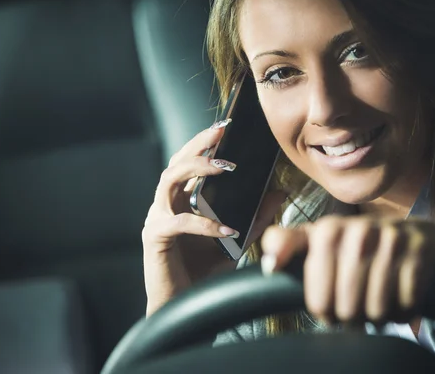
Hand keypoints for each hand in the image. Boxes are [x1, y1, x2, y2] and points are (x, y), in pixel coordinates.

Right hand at [142, 119, 286, 315]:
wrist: (186, 306)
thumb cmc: (205, 273)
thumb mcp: (237, 241)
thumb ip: (256, 217)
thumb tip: (280, 192)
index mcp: (182, 201)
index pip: (189, 162)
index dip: (204, 142)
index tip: (227, 127)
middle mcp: (166, 205)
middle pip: (176, 161)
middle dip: (199, 144)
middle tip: (222, 133)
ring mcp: (156, 219)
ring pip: (169, 179)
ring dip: (198, 169)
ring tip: (227, 167)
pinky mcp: (154, 237)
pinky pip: (179, 222)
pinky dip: (204, 223)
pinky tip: (227, 230)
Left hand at [260, 216, 434, 324]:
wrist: (417, 239)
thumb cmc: (360, 250)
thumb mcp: (324, 245)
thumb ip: (290, 247)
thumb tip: (268, 264)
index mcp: (327, 230)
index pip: (308, 279)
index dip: (316, 302)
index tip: (318, 306)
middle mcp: (356, 229)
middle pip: (344, 307)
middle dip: (351, 317)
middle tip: (356, 311)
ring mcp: (390, 236)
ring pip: (376, 308)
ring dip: (379, 317)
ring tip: (377, 307)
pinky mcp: (420, 247)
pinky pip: (406, 302)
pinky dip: (405, 311)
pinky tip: (400, 300)